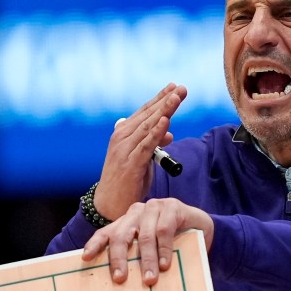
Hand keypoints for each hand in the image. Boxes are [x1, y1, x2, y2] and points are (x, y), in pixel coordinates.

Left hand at [81, 198, 213, 285]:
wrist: (203, 229)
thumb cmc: (174, 243)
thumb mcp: (152, 251)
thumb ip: (137, 258)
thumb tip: (120, 283)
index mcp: (127, 222)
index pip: (107, 232)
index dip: (95, 244)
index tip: (86, 258)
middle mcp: (137, 212)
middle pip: (121, 235)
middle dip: (119, 259)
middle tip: (120, 279)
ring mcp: (155, 207)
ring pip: (145, 235)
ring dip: (147, 260)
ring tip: (149, 280)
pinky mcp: (173, 206)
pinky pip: (165, 229)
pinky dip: (165, 249)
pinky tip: (166, 264)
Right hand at [95, 83, 187, 220]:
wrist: (110, 204)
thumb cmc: (127, 181)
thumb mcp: (142, 159)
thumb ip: (153, 144)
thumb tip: (169, 133)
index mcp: (123, 134)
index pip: (144, 112)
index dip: (160, 99)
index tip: (174, 87)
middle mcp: (121, 138)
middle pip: (148, 115)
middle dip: (166, 100)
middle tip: (181, 88)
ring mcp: (125, 150)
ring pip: (148, 127)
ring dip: (164, 111)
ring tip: (176, 98)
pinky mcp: (130, 164)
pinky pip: (146, 145)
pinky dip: (156, 132)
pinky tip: (166, 121)